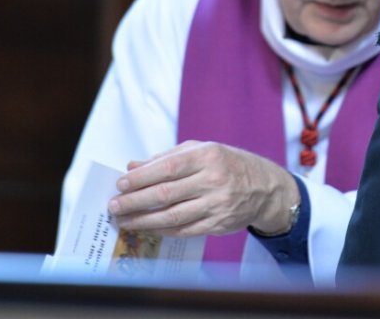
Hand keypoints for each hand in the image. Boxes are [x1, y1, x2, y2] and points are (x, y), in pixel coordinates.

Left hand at [106, 140, 299, 237]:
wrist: (265, 187)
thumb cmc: (227, 164)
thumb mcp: (202, 150)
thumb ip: (167, 157)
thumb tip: (133, 167)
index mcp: (208, 155)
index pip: (167, 168)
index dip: (141, 178)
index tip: (120, 184)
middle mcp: (213, 180)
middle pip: (165, 194)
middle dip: (135, 202)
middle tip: (114, 206)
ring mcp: (217, 204)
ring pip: (172, 216)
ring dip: (143, 220)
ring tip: (124, 221)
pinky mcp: (218, 224)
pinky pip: (184, 230)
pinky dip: (162, 230)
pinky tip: (147, 228)